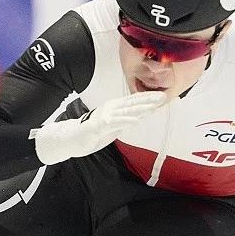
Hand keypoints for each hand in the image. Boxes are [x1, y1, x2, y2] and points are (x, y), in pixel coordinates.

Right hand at [32, 91, 166, 164]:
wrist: (72, 139)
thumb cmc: (92, 133)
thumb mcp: (114, 127)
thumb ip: (125, 121)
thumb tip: (140, 117)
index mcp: (114, 108)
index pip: (134, 101)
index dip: (148, 98)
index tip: (162, 96)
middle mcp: (110, 109)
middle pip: (132, 103)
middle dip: (148, 100)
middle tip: (163, 97)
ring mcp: (105, 116)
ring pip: (126, 111)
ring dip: (141, 108)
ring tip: (153, 106)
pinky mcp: (99, 126)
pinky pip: (114, 123)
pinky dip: (126, 121)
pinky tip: (136, 121)